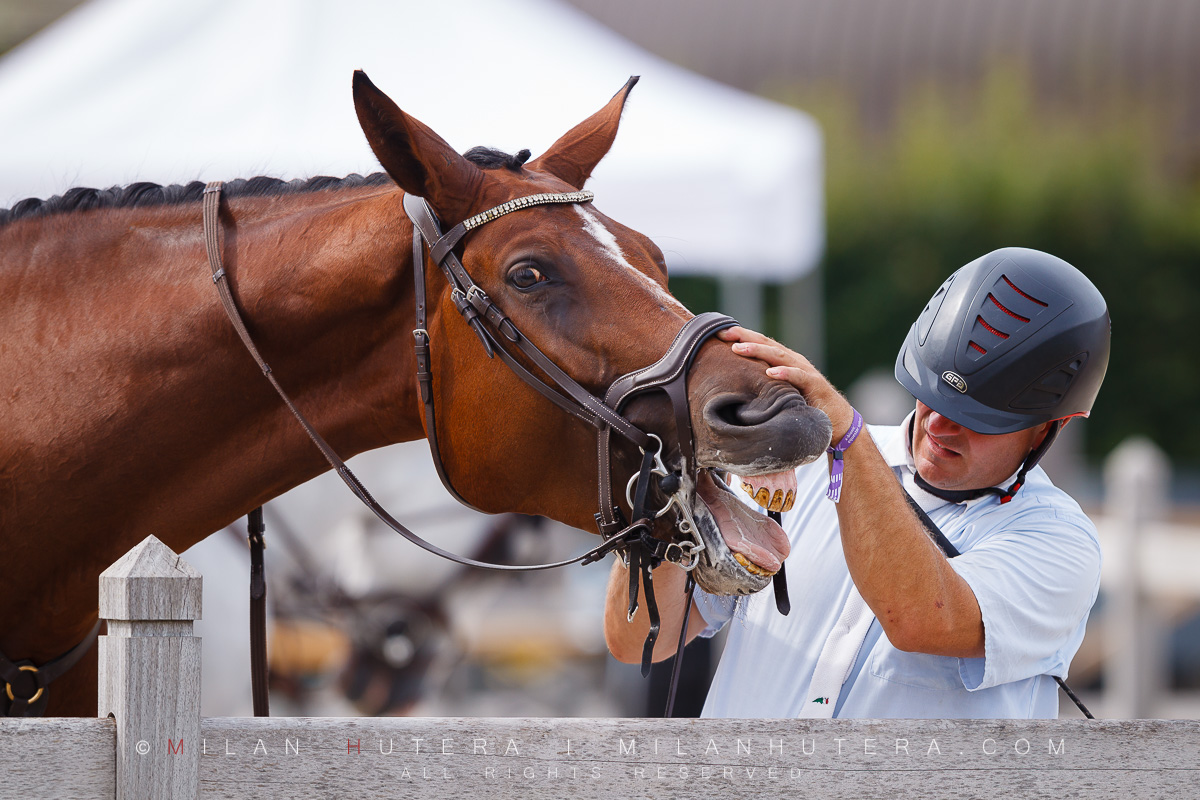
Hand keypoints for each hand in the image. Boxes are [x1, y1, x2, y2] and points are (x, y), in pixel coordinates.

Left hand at [718, 326, 856, 441]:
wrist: (836, 419)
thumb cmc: (803, 404)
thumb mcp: (777, 393)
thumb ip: (760, 387)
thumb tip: (730, 390)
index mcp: (782, 361)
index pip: (759, 344)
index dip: (740, 337)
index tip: (717, 333)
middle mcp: (792, 360)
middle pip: (765, 344)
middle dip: (744, 337)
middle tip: (723, 333)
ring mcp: (804, 370)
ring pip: (778, 356)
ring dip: (758, 351)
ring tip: (739, 348)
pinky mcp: (814, 384)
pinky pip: (798, 377)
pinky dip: (784, 373)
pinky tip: (770, 372)